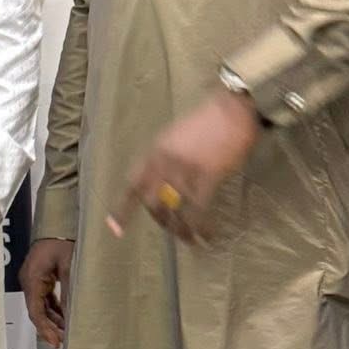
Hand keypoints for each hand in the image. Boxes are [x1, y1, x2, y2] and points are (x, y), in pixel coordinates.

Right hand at [20, 239, 74, 348]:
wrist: (58, 222)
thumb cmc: (62, 240)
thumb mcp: (69, 266)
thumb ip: (69, 292)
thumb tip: (71, 317)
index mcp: (32, 279)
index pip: (36, 311)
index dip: (45, 329)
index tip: (56, 342)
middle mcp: (28, 282)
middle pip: (36, 311)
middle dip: (49, 327)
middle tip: (63, 342)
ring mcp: (33, 280)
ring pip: (40, 307)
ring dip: (52, 320)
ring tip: (65, 333)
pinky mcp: (39, 277)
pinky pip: (44, 298)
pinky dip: (53, 310)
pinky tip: (64, 318)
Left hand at [109, 89, 260, 242]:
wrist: (233, 109)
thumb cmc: (208, 120)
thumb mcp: (176, 136)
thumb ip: (167, 158)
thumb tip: (166, 183)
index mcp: (154, 151)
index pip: (132, 184)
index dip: (123, 210)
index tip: (115, 230)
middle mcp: (164, 163)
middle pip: (152, 203)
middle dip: (161, 221)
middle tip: (172, 230)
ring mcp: (184, 171)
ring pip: (175, 210)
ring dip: (182, 230)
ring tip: (190, 239)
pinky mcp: (207, 177)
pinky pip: (199, 210)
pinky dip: (202, 227)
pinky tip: (207, 235)